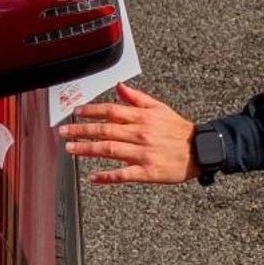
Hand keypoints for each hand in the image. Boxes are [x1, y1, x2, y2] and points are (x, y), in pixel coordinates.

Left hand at [58, 83, 199, 184]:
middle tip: (63, 132)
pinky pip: (124, 175)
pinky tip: (93, 178)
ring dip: (88, 149)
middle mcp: (141, 134)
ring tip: (71, 150)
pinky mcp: (148, 172)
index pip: (111, 111)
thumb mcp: (160, 108)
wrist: (200, 150)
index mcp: (143, 117)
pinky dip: (107, 177)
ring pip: (110, 150)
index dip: (91, 111)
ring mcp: (143, 153)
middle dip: (81, 130)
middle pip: (105, 130)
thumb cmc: (179, 130)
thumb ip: (137, 98)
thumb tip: (119, 87)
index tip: (75, 112)